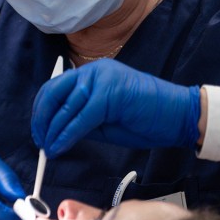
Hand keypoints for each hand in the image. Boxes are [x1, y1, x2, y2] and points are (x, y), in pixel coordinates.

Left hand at [31, 59, 200, 156]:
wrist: (179, 116)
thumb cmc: (145, 118)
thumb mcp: (104, 120)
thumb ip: (80, 120)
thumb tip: (55, 133)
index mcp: (91, 73)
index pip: (55, 88)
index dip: (42, 112)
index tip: (39, 132)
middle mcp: (93, 70)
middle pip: (53, 93)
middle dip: (42, 120)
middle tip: (41, 142)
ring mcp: (101, 78)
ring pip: (64, 107)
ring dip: (52, 131)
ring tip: (49, 149)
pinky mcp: (109, 92)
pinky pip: (80, 117)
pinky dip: (66, 135)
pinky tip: (60, 147)